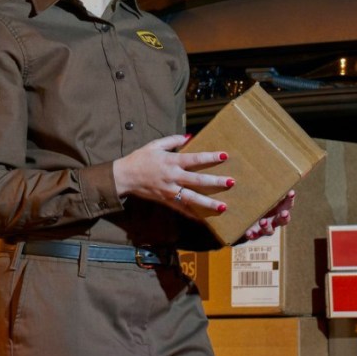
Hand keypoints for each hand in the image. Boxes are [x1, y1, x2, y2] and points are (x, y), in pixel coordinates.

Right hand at [113, 134, 233, 217]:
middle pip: (198, 181)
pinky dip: (193, 215)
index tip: (224, 155)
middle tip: (231, 182)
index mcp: (171, 162)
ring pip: (192, 199)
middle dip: (216, 182)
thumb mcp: (155, 145)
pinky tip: (205, 219)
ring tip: (223, 207)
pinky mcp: (165, 201)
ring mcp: (169, 191)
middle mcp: (173, 177)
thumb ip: (172, 141)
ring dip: (208, 203)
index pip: (195, 159)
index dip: (210, 157)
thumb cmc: (140, 159)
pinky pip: (181, 209)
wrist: (124, 176)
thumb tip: (189, 136)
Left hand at [243, 189, 295, 240]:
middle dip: (284, 216)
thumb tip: (248, 170)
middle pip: (283, 220)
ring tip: (263, 221)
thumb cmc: (251, 199)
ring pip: (269, 230)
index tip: (291, 192)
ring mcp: (264, 228)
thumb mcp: (256, 192)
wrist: (239, 215)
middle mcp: (273, 219)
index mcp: (277, 208)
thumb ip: (258, 185)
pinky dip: (252, 234)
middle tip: (284, 213)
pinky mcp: (254, 233)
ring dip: (267, 226)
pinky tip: (249, 232)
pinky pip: (254, 236)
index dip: (290, 199)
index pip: (287, 203)